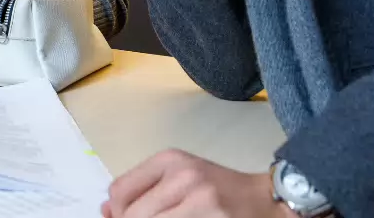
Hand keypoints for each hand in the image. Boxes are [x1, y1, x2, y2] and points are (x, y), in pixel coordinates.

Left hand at [104, 151, 291, 217]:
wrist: (267, 200)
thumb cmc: (219, 190)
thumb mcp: (180, 178)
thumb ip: (143, 192)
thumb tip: (106, 211)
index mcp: (170, 160)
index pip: (120, 191)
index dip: (116, 214)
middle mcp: (183, 177)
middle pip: (133, 216)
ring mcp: (200, 202)